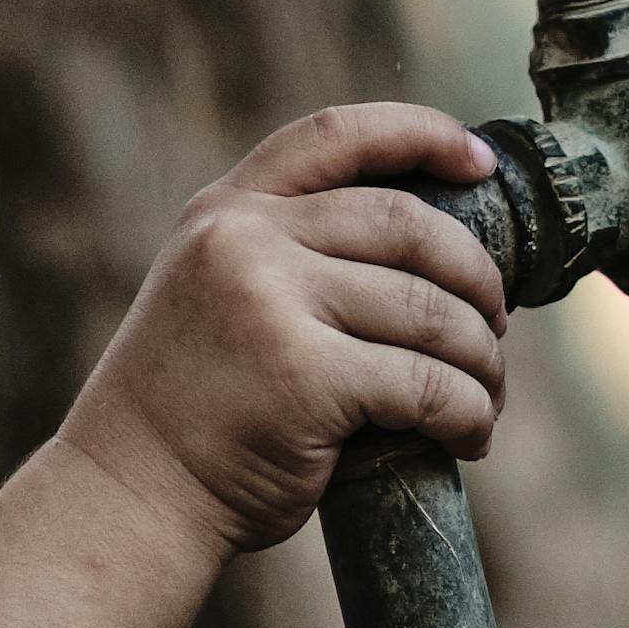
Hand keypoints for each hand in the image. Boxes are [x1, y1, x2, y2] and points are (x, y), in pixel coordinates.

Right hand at [61, 104, 510, 552]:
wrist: (132, 493)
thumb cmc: (190, 407)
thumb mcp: (214, 292)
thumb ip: (286, 253)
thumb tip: (427, 249)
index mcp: (226, 209)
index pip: (338, 133)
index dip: (422, 134)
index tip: (479, 162)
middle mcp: (244, 240)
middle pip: (407, 224)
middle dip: (475, 275)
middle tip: (495, 323)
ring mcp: (271, 304)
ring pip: (429, 311)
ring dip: (481, 358)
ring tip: (485, 393)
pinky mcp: (304, 377)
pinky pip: (427, 384)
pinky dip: (467, 412)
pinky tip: (468, 435)